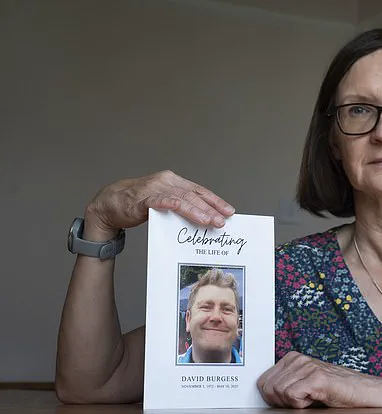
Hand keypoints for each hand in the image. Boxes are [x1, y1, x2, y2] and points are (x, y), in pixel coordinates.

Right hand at [84, 170, 234, 236]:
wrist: (109, 204)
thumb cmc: (137, 205)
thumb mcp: (163, 204)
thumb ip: (179, 207)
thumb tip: (201, 219)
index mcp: (172, 181)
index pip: (199, 191)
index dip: (215, 201)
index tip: (229, 211)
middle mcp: (166, 181)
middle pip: (194, 195)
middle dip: (212, 208)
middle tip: (224, 220)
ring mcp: (155, 188)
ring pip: (183, 199)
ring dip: (200, 211)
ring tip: (212, 221)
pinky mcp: (144, 198)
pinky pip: (165, 202)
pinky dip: (179, 208)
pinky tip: (190, 214)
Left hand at [257, 351, 381, 408]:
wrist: (362, 393)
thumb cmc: (334, 392)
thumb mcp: (304, 386)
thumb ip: (286, 385)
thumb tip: (265, 395)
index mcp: (292, 359)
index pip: (263, 381)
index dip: (271, 398)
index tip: (287, 402)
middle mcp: (298, 359)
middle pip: (268, 387)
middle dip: (280, 402)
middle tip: (301, 402)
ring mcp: (307, 366)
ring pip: (278, 391)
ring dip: (293, 403)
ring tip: (311, 399)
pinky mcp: (317, 377)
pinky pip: (292, 395)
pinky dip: (301, 404)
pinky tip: (315, 399)